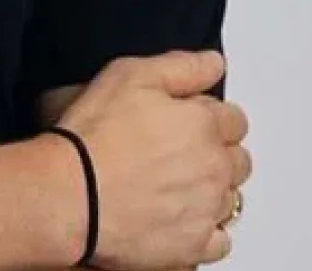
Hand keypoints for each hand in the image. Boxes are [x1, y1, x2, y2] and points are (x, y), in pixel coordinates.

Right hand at [46, 50, 250, 268]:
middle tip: (179, 150)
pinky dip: (205, 229)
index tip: (188, 118)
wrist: (72, 194)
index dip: (210, 115)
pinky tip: (180, 216)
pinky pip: (218, 240)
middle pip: (239, 160)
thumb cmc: (95, 134)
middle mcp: (215, 169)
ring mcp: (206, 211)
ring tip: (174, 183)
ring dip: (212, 189)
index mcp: (205, 125)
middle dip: (218, 151)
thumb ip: (181, 67)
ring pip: (230, 198)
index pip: (235, 119)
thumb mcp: (130, 75)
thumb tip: (214, 64)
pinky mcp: (193, 247)